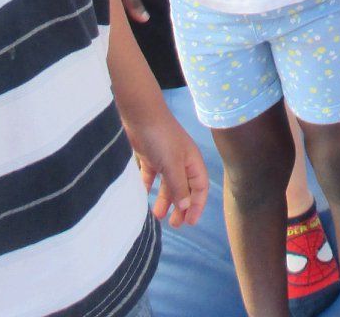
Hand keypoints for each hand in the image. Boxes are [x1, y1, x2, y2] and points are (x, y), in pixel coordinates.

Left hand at [123, 108, 208, 227]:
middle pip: (184, 188)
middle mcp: (180, 161)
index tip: (189, 223)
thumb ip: (179, 187)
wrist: (140, 115)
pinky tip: (143, 197)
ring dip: (165, 200)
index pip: (200, 188)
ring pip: (168, 184)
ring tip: (157, 216)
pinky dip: (149, 187)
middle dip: (181, 206)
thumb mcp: (172, 165)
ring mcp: (165, 158)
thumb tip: (186, 208)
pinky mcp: (149, 156)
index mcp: (192, 162)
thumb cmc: (161, 139)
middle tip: (174, 224)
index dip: (197, 206)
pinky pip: (151, 177)